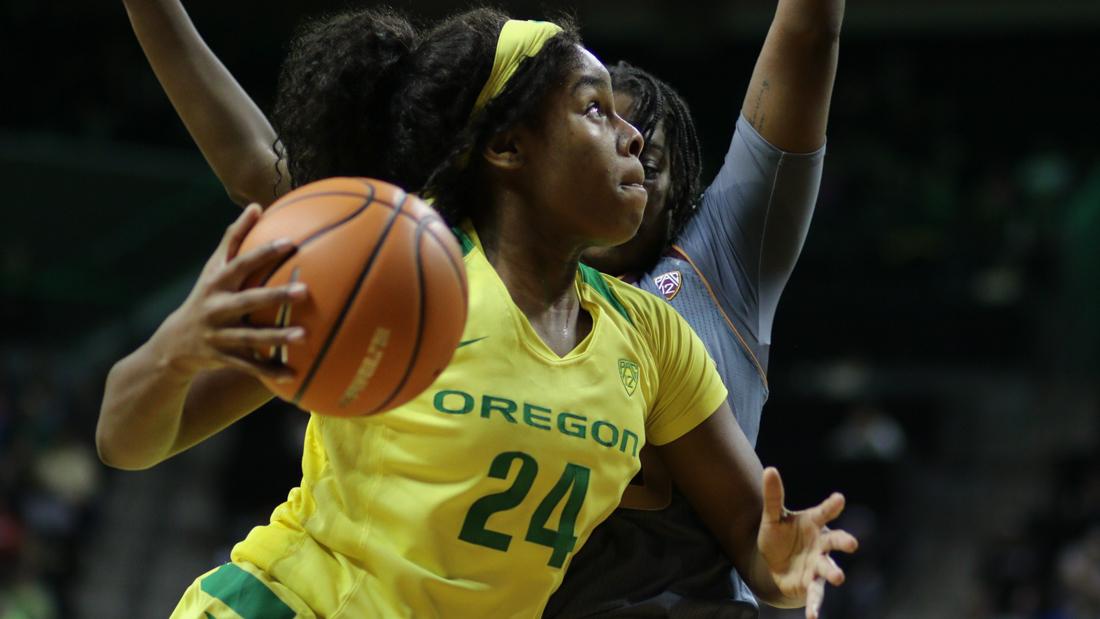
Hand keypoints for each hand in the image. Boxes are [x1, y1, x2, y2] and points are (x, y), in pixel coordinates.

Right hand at [157, 204, 306, 381]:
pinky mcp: (224, 359)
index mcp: (217, 284)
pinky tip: (295, 375)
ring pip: (251, 337)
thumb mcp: (214, 269)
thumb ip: (235, 239)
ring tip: (305, 336)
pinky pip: (250, 367)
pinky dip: (270, 371)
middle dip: (275, 297)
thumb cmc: (204, 296)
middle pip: (248, 301)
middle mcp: (216, 309)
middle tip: (305, 291)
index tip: (290, 243)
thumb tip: (257, 206)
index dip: (264, 254)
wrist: (174, 345)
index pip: (241, 264)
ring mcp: (220, 335)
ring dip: (277, 338)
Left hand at [757, 467, 858, 618]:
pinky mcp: (812, 583)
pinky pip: (816, 595)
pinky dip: (815, 605)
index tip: (839, 498)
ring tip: (837, 577)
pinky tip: (812, 616)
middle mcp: (821, 544)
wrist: (772, 565)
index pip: (824, 512)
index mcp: (814, 524)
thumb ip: (773, 496)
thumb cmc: (779, 537)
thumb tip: (769, 470)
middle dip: (844, 541)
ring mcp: (819, 564)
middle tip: (852, 543)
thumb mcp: (772, 517)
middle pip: (836, 541)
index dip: (832, 506)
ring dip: (834, 572)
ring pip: (829, 568)